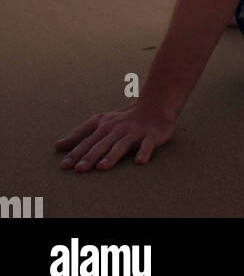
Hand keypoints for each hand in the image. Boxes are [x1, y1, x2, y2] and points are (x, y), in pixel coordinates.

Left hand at [55, 102, 175, 171]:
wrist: (154, 105)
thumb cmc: (123, 120)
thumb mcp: (100, 123)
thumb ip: (80, 134)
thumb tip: (57, 146)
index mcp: (105, 126)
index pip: (88, 141)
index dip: (76, 153)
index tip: (64, 166)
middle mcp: (118, 129)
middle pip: (102, 144)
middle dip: (91, 156)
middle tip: (79, 169)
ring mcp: (135, 132)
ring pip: (122, 145)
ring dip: (112, 155)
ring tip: (102, 167)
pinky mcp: (151, 135)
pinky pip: (148, 144)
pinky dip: (144, 152)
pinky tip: (139, 161)